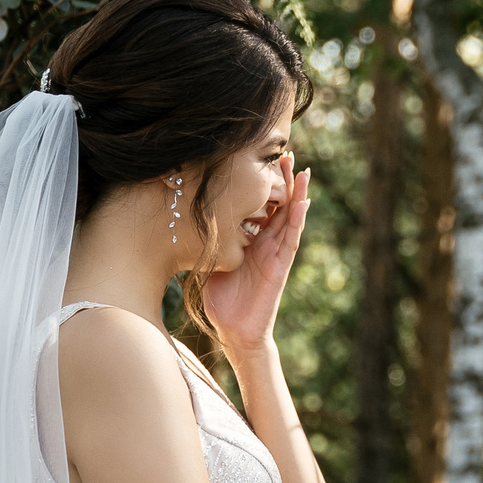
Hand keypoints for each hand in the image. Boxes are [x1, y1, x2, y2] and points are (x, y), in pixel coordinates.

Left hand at [202, 154, 309, 355]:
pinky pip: (292, 240)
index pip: (261, 205)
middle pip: (279, 205)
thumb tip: (180, 221)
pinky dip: (298, 220)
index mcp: (252, 240)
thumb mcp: (211, 261)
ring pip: (291, 218)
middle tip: (285, 151)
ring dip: (297, 194)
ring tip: (302, 170)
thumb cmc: (223, 299)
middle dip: (282, 180)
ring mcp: (276, 254)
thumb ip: (207, 242)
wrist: (234, 331)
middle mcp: (267, 243)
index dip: (263, 183)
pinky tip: (303, 202)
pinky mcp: (281, 267)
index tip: (260, 158)